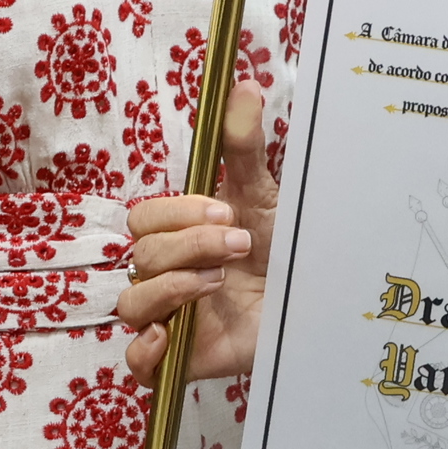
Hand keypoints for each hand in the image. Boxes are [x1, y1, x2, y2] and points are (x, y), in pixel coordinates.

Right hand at [119, 86, 273, 384]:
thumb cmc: (282, 251)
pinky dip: (143, 351)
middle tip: (240, 245)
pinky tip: (172, 335)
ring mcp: (169, 317)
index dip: (178, 213)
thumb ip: (245, 147)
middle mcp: (166, 273)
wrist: (315, 306)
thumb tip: (243, 84)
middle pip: (141, 255)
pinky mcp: (180, 360)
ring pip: (132, 303)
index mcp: (178, 235)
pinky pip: (135, 364)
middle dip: (190, 245)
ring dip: (173, 287)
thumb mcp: (266, 198)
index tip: (226, 210)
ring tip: (219, 284)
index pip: (143, 218)